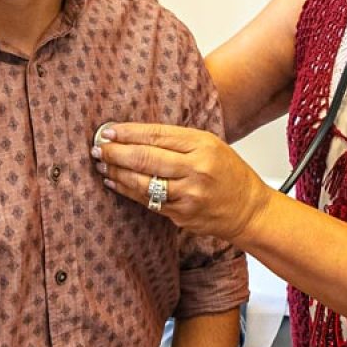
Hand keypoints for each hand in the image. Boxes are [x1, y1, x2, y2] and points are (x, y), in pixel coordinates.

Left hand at [93, 122, 273, 244]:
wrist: (248, 209)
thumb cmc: (229, 173)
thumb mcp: (210, 144)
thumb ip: (177, 140)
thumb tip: (137, 134)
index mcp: (202, 146)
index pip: (156, 136)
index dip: (127, 133)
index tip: (108, 131)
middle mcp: (195, 170)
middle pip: (144, 159)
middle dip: (115, 152)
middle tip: (98, 147)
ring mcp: (187, 196)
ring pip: (141, 183)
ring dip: (116, 172)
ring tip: (101, 164)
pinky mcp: (180, 215)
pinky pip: (146, 201)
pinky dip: (127, 190)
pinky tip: (115, 182)